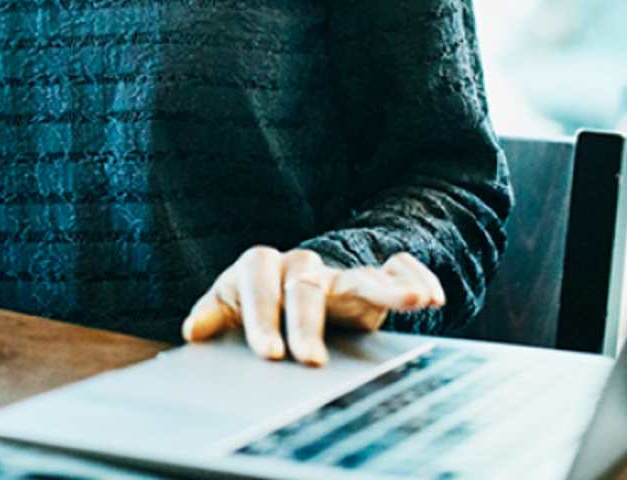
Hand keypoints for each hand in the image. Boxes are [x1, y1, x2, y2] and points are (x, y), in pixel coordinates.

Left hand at [181, 246, 444, 365]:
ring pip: (359, 273)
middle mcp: (300, 265)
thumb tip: (194, 330)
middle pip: (304, 281)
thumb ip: (215, 315)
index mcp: (261, 267)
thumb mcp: (230, 307)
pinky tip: (432, 295)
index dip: (262, 316)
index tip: (269, 355)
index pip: (258, 281)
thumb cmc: (254, 304)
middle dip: (306, 321)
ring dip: (387, 288)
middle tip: (308, 362)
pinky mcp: (368, 284)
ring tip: (414, 302)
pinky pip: (396, 269)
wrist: (288, 288)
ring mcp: (337, 274)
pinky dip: (414, 279)